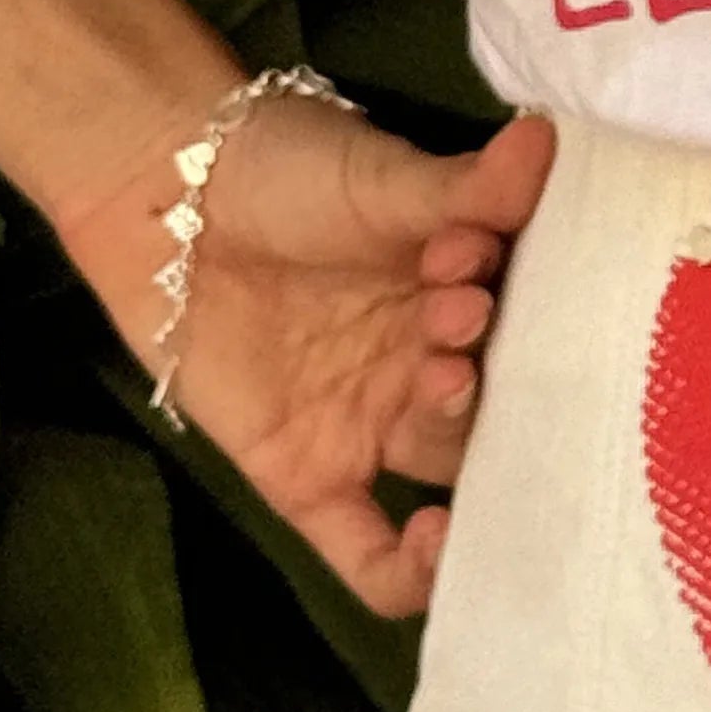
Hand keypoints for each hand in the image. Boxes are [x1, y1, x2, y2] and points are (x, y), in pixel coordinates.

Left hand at [96, 97, 554, 616]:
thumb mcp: (381, 176)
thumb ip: (463, 187)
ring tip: (442, 371)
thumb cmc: (287, 174)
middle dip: (499, 372)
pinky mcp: (310, 482)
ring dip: (457, 428)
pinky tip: (436, 541)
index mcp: (471, 295)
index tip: (492, 259)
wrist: (166, 201)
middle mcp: (434, 371)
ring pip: (450, 467)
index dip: (532, 308)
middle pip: (503, 404)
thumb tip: (544, 141)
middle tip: (465, 319)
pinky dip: (412, 570)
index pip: (539, 329)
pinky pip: (371, 555)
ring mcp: (375, 430)